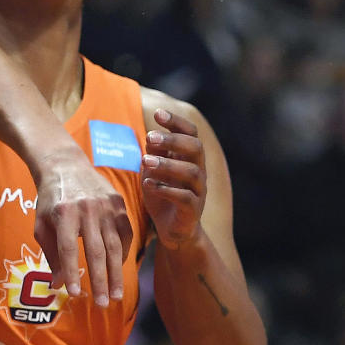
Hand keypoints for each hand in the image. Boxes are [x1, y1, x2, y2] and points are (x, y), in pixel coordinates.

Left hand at [32, 149, 132, 305]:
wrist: (66, 165)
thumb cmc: (50, 201)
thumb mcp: (42, 224)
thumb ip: (50, 254)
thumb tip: (58, 285)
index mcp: (63, 213)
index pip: (68, 249)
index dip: (72, 273)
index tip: (75, 295)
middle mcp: (87, 208)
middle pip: (96, 251)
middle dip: (100, 281)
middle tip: (103, 305)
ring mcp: (106, 205)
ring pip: (115, 246)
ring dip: (116, 274)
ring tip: (116, 296)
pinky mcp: (119, 203)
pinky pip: (126, 233)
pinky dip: (124, 253)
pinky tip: (119, 269)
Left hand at [142, 107, 204, 249]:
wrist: (173, 230)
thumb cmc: (162, 195)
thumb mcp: (152, 172)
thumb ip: (152, 155)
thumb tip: (149, 136)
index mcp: (189, 158)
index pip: (190, 133)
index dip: (177, 122)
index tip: (158, 113)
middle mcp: (198, 171)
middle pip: (196, 148)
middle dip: (173, 140)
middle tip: (149, 137)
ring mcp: (198, 191)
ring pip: (192, 172)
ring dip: (168, 164)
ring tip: (145, 161)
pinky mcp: (193, 210)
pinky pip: (185, 198)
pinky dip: (166, 189)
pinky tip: (149, 185)